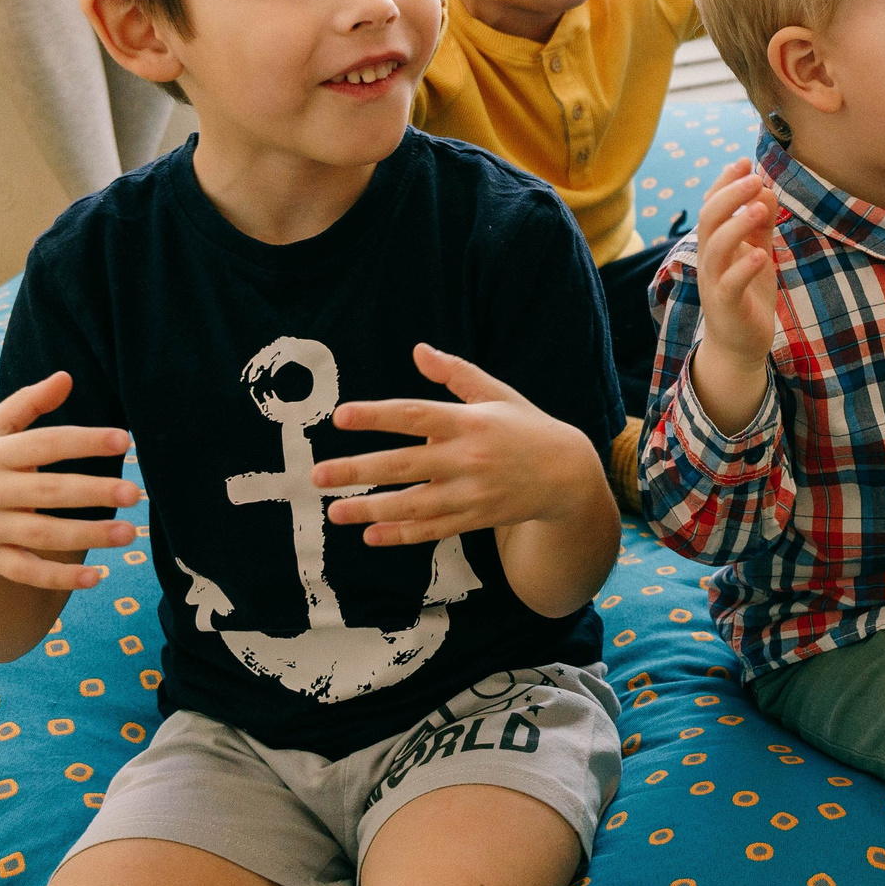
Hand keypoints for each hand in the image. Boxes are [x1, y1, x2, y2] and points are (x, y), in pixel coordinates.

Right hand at [0, 371, 138, 591]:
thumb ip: (26, 404)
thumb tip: (66, 377)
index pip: (45, 443)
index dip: (84, 441)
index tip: (124, 439)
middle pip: (48, 491)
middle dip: (93, 492)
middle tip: (134, 493)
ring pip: (41, 534)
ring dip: (87, 536)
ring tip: (128, 534)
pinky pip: (24, 571)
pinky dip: (57, 577)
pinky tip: (96, 577)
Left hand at [317, 345, 603, 546]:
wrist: (567, 475)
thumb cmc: (526, 428)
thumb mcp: (497, 394)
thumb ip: (456, 374)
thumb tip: (418, 350)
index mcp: (469, 422)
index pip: (414, 415)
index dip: (376, 416)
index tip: (340, 417)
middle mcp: (468, 458)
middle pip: (404, 465)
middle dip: (357, 470)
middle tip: (317, 474)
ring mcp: (471, 493)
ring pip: (413, 504)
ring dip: (370, 509)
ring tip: (334, 512)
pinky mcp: (475, 518)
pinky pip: (432, 530)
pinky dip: (401, 534)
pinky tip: (371, 535)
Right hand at [689, 160, 781, 435]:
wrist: (740, 345)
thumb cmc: (748, 296)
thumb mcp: (758, 254)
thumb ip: (761, 225)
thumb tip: (767, 189)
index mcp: (715, 245)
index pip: (712, 205)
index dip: (725, 183)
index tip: (745, 162)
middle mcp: (709, 260)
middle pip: (708, 219)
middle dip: (730, 195)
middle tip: (755, 179)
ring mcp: (714, 284)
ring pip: (715, 248)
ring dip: (736, 225)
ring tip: (760, 208)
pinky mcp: (726, 307)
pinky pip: (729, 284)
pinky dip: (744, 268)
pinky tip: (762, 255)